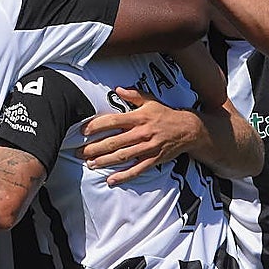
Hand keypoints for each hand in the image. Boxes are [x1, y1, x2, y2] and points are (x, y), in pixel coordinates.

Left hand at [77, 87, 197, 185]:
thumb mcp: (150, 100)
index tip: (83, 130)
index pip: (113, 121)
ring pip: (122, 156)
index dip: (97, 126)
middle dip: (95, 148)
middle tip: (79, 152)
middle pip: (114, 142)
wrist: (188, 129)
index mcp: (138, 118)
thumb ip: (133, 94)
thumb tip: (117, 89)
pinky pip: (137, 170)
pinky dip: (124, 176)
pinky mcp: (154, 160)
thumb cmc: (166, 114)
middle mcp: (142, 133)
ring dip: (105, 161)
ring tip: (90, 164)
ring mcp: (148, 148)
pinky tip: (111, 180)